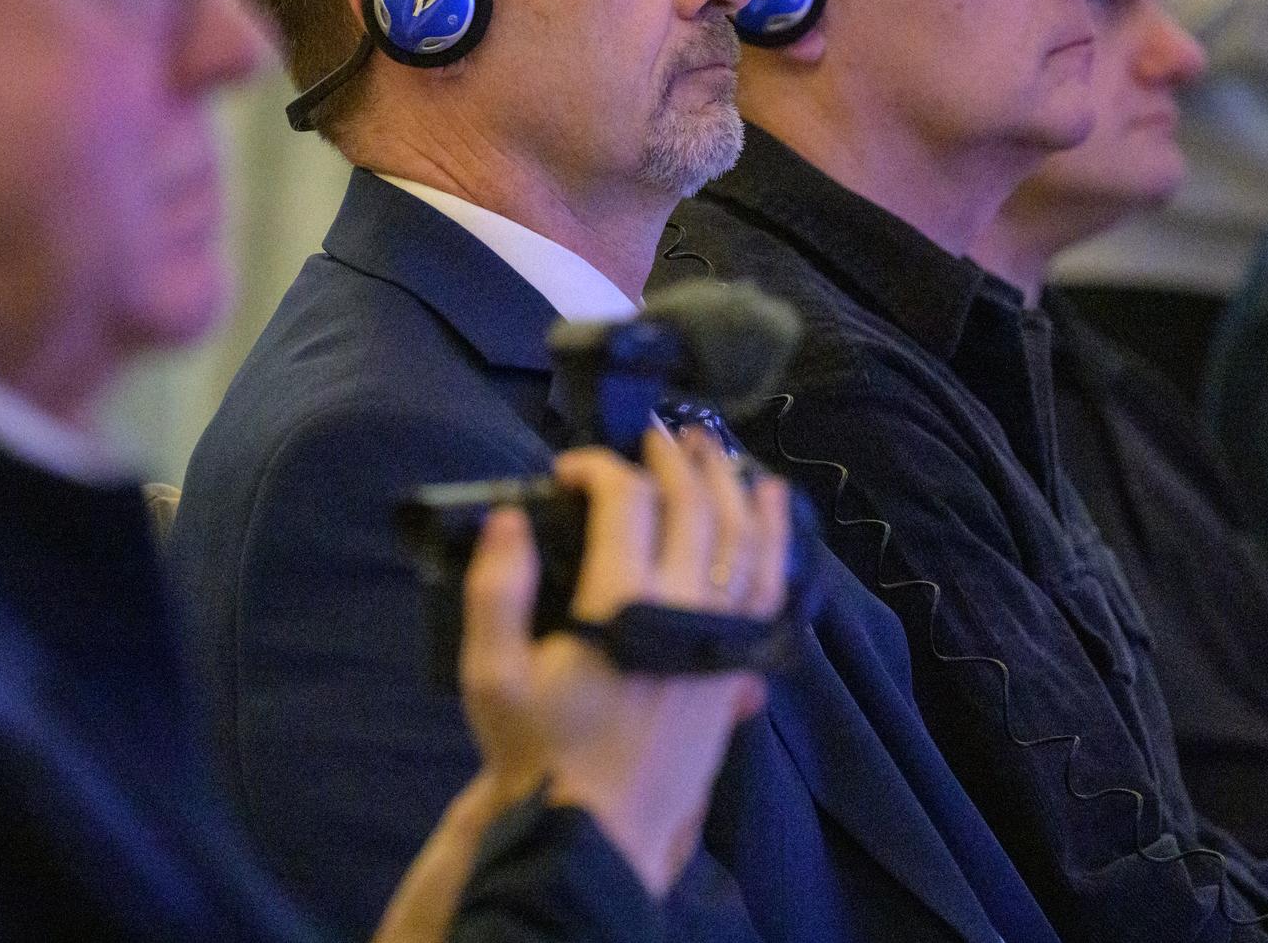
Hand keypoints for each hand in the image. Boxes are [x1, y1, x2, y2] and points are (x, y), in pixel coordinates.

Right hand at [459, 425, 789, 895]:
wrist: (596, 832)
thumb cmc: (539, 752)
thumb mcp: (492, 676)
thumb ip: (497, 590)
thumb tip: (508, 516)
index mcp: (622, 603)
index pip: (626, 501)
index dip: (600, 467)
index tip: (571, 467)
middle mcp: (685, 608)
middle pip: (695, 505)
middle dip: (674, 458)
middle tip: (656, 435)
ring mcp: (722, 636)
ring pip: (745, 536)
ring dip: (732, 483)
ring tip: (718, 449)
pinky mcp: (740, 663)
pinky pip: (773, 585)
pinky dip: (776, 535)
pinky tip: (773, 505)